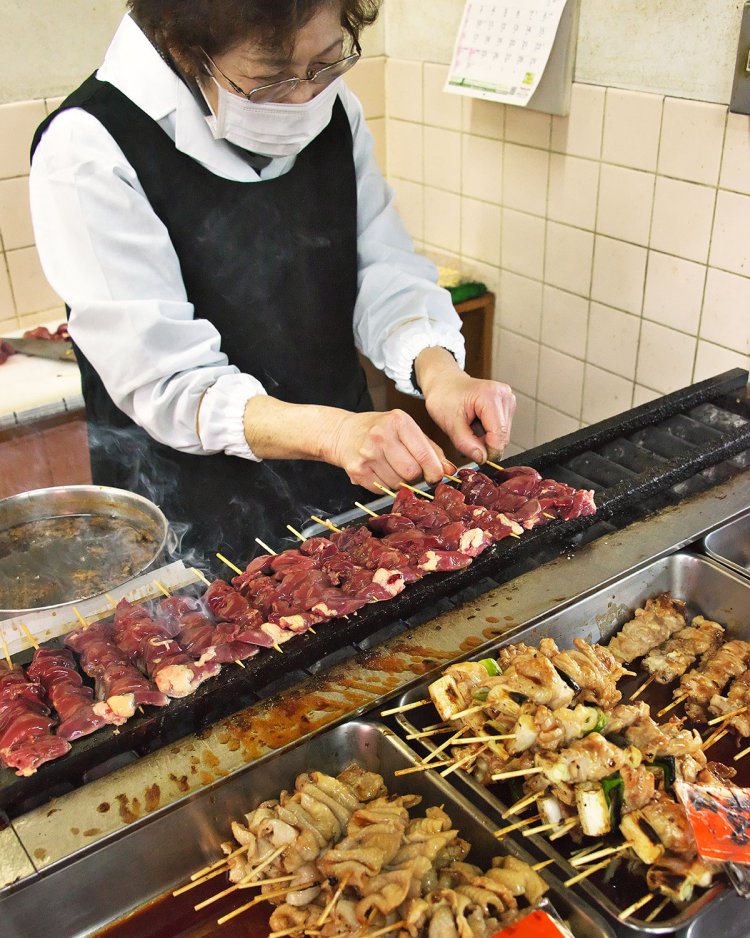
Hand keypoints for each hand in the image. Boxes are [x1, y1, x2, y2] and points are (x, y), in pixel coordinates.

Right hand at [329, 409, 454, 490]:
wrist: (343, 432)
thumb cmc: (379, 430)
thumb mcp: (406, 430)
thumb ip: (430, 449)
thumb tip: (448, 471)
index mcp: (398, 421)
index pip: (424, 453)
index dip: (434, 470)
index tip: (436, 475)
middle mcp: (381, 436)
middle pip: (412, 472)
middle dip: (415, 475)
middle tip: (409, 468)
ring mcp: (367, 454)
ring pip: (397, 483)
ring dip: (399, 481)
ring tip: (391, 467)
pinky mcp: (357, 470)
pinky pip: (381, 489)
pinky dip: (384, 485)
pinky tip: (379, 471)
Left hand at [416, 348, 515, 462]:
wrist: (444, 382)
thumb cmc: (444, 397)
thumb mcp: (449, 423)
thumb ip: (465, 443)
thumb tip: (482, 458)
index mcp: (490, 396)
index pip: (499, 435)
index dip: (488, 452)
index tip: (475, 457)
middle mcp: (504, 396)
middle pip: (503, 437)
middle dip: (485, 444)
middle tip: (465, 437)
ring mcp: (508, 399)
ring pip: (503, 436)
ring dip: (486, 439)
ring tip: (469, 428)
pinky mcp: (508, 404)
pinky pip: (502, 429)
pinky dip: (488, 433)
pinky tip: (476, 425)